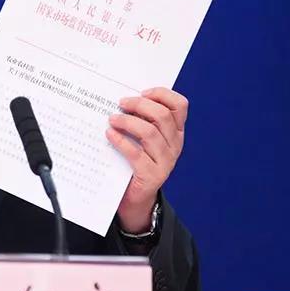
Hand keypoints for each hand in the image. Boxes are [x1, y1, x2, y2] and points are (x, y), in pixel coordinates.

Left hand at [106, 87, 188, 233]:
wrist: (135, 198)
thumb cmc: (135, 161)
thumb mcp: (143, 139)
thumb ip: (141, 120)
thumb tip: (122, 99)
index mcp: (176, 132)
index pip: (180, 106)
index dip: (162, 94)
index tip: (142, 92)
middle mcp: (175, 145)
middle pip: (163, 116)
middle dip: (140, 105)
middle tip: (121, 103)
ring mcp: (166, 161)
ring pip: (150, 133)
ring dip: (128, 122)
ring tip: (112, 119)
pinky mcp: (152, 175)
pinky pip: (136, 153)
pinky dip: (121, 141)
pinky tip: (110, 135)